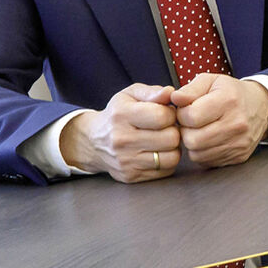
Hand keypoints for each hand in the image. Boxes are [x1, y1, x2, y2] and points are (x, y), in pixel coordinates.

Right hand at [60, 83, 180, 182]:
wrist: (93, 141)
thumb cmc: (118, 114)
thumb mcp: (130, 95)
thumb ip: (152, 92)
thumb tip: (170, 93)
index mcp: (122, 115)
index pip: (162, 116)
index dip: (171, 113)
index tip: (165, 113)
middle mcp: (121, 139)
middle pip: (171, 138)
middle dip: (174, 131)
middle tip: (166, 128)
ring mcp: (125, 161)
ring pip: (171, 158)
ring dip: (173, 148)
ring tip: (163, 140)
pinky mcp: (130, 176)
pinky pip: (165, 171)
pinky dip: (167, 161)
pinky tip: (157, 152)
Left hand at [170, 74, 267, 167]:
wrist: (260, 106)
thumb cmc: (231, 92)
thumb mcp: (211, 81)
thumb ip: (190, 89)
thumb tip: (174, 99)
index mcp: (228, 101)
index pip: (191, 117)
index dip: (182, 114)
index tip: (188, 109)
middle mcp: (236, 124)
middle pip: (193, 140)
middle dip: (186, 131)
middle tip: (192, 122)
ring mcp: (239, 143)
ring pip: (197, 154)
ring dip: (193, 143)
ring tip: (200, 130)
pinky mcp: (239, 157)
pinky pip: (207, 162)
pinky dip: (203, 152)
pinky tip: (209, 139)